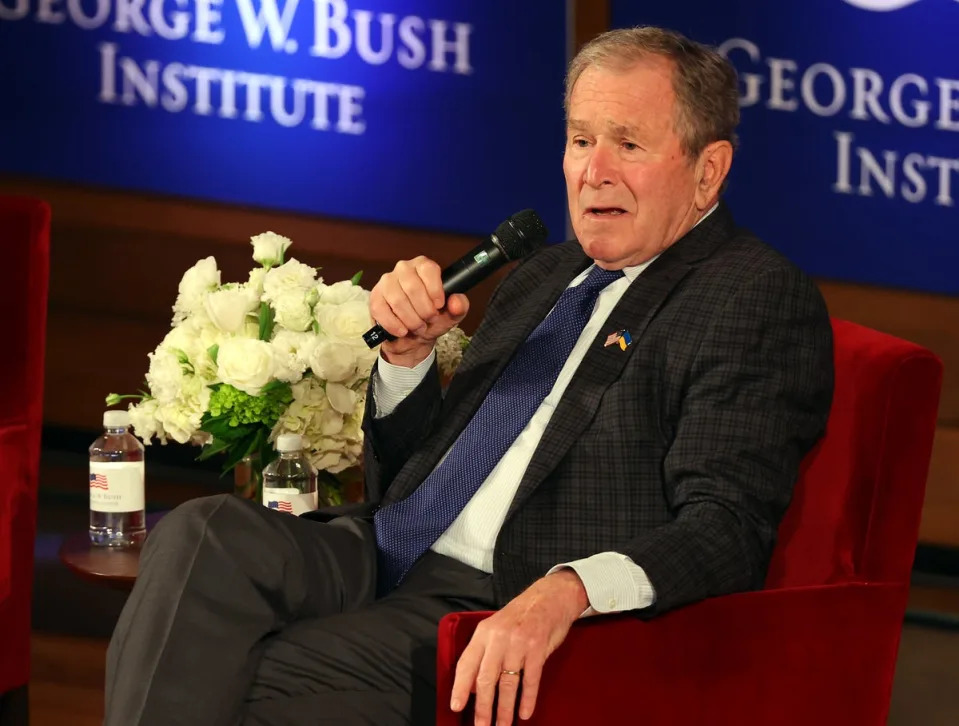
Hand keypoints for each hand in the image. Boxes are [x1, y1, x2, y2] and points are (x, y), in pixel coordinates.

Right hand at [369, 256, 469, 367]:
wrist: (413, 337)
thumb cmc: (431, 320)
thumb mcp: (451, 315)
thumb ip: (459, 307)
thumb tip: (456, 300)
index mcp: (424, 266)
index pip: (429, 269)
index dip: (435, 291)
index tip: (439, 306)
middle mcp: (404, 269)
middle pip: (413, 287)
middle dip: (424, 310)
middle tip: (429, 320)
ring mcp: (387, 282)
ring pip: (398, 300)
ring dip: (411, 320)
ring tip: (418, 327)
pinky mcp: (375, 297)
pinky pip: (382, 310)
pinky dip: (395, 325)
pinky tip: (402, 331)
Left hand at [450, 570, 587, 724]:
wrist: (549, 596)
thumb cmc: (520, 615)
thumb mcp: (496, 628)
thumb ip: (484, 654)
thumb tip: (473, 686)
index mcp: (484, 632)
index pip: (466, 664)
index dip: (460, 687)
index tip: (456, 706)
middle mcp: (499, 638)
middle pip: (486, 679)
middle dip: (483, 708)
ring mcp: (519, 643)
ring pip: (508, 684)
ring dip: (505, 709)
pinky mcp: (538, 648)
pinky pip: (531, 679)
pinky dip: (527, 699)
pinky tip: (524, 713)